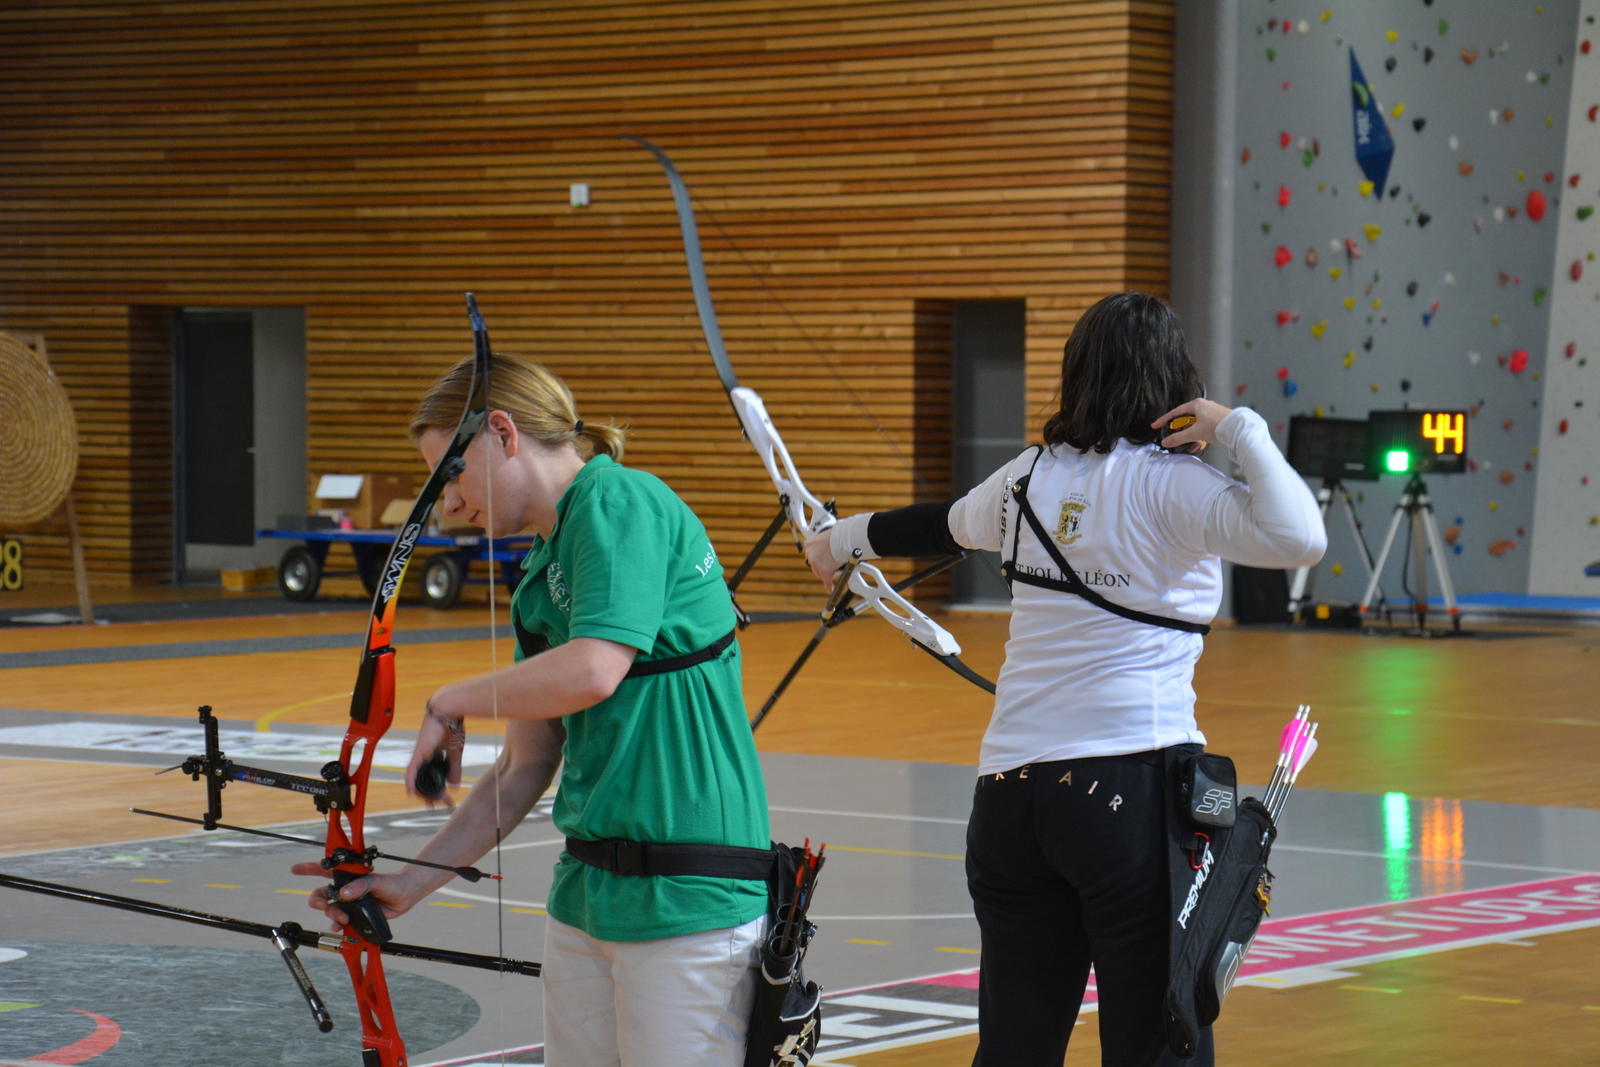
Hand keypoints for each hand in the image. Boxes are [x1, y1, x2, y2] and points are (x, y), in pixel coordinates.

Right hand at [290, 865, 420, 932]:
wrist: (405, 896)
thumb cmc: (392, 883)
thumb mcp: (376, 881)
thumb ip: (361, 886)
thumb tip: (344, 894)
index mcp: (348, 876)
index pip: (325, 870)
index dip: (309, 869)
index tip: (295, 869)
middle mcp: (346, 889)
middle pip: (322, 895)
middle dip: (317, 900)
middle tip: (324, 905)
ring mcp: (349, 903)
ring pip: (330, 909)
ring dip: (332, 914)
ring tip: (343, 918)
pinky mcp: (355, 915)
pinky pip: (339, 922)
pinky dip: (337, 925)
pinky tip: (339, 927)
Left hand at [407, 696, 465, 808]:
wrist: (449, 711)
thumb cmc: (452, 727)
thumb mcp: (456, 753)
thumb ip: (454, 768)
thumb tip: (454, 784)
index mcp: (431, 759)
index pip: (431, 780)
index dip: (438, 792)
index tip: (447, 801)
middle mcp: (422, 759)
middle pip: (422, 783)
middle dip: (433, 796)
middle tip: (444, 803)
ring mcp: (419, 756)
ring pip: (415, 780)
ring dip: (424, 793)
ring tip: (433, 801)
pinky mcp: (419, 752)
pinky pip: (411, 770)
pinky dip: (410, 782)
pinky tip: (411, 792)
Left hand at [803, 533, 842, 589]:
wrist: (845, 537)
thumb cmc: (839, 536)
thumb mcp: (825, 538)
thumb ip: (823, 546)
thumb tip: (827, 550)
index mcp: (808, 545)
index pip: (812, 556)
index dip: (820, 560)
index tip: (824, 561)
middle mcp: (809, 554)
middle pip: (815, 566)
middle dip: (824, 568)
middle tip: (834, 566)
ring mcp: (816, 563)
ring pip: (821, 574)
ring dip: (830, 573)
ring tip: (839, 569)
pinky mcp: (824, 570)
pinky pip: (826, 580)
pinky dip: (829, 585)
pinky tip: (830, 589)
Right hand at [1151, 397, 1231, 453]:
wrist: (1238, 429)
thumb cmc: (1217, 425)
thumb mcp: (1194, 433)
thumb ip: (1178, 438)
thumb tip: (1166, 442)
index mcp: (1196, 404)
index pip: (1175, 412)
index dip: (1164, 420)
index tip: (1155, 426)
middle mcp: (1203, 406)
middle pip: (1185, 419)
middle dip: (1181, 431)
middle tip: (1178, 439)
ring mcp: (1211, 413)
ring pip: (1195, 425)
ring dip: (1191, 436)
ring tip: (1191, 445)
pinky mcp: (1217, 420)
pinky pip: (1203, 428)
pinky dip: (1199, 436)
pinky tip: (1198, 445)